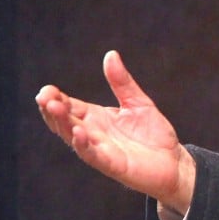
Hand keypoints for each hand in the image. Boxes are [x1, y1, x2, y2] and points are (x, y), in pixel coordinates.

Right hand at [36, 50, 195, 213]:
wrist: (174, 161)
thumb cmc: (153, 134)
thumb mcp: (138, 102)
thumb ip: (122, 82)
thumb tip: (110, 55)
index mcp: (95, 117)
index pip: (69, 106)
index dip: (56, 98)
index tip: (47, 89)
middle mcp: (93, 133)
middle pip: (65, 120)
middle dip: (53, 109)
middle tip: (44, 96)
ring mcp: (100, 149)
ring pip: (73, 137)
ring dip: (62, 123)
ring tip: (54, 107)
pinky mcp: (112, 164)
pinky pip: (93, 155)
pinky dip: (84, 144)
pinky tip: (78, 132)